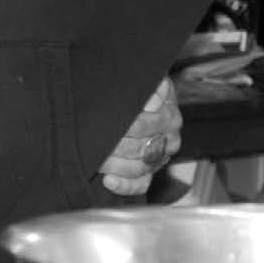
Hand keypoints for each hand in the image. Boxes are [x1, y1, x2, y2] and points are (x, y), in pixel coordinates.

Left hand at [97, 75, 181, 196]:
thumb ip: (153, 86)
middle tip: (94, 144)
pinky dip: (125, 185)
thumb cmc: (136, 86)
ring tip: (97, 160)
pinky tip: (108, 180)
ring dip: (117, 165)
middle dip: (117, 147)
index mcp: (169, 113)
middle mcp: (169, 136)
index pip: (151, 124)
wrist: (138, 97)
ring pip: (142, 167)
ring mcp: (161, 156)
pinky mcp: (152, 171)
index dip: (129, 126)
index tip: (108, 123)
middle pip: (144, 147)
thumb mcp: (144, 77)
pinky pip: (142, 184)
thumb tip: (152, 103)